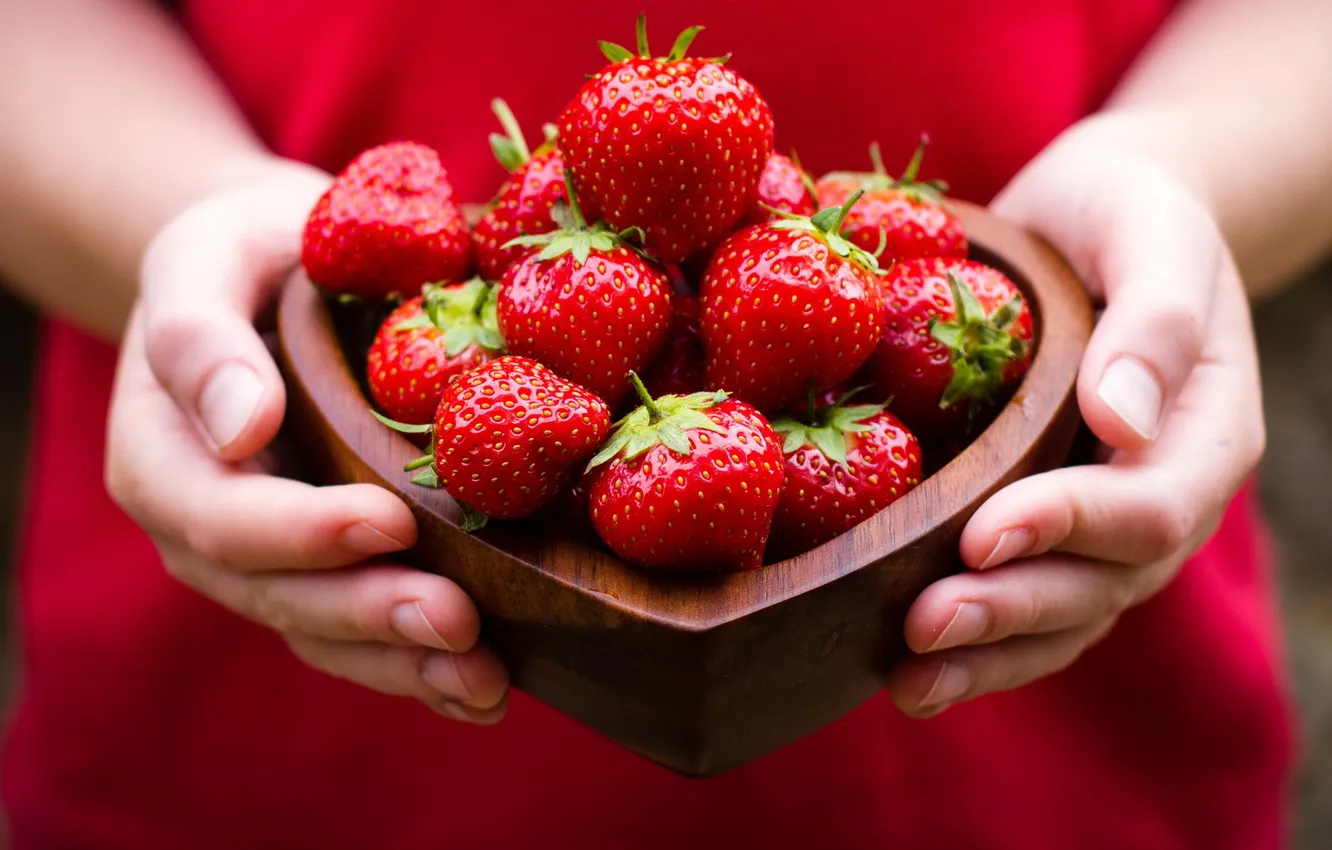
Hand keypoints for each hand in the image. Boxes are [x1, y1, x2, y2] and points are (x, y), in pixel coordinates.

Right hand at [105, 170, 509, 722]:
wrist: (280, 275)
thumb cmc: (247, 256)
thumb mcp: (206, 257)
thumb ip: (199, 334)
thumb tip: (238, 426)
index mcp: (163, 456)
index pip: (223, 517)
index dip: (304, 531)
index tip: (391, 521)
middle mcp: (206, 528)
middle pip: (280, 595)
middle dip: (371, 614)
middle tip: (458, 623)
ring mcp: (268, 562)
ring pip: (326, 633)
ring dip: (406, 666)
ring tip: (484, 681)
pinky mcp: (326, 572)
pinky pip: (362, 635)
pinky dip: (420, 668)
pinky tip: (482, 689)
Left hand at [887, 118, 1264, 715]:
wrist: (1103, 219)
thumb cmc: (1128, 214)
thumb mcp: (1152, 233)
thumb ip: (1154, 323)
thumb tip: (1123, 422)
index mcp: (1207, 433)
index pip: (1150, 507)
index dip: (1069, 528)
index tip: (982, 534)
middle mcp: (1164, 494)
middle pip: (1103, 585)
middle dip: (1012, 611)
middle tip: (921, 629)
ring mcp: (1108, 524)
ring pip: (1064, 617)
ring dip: (988, 655)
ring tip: (907, 684)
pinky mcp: (1050, 526)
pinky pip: (1028, 601)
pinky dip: (977, 644)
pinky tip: (905, 671)